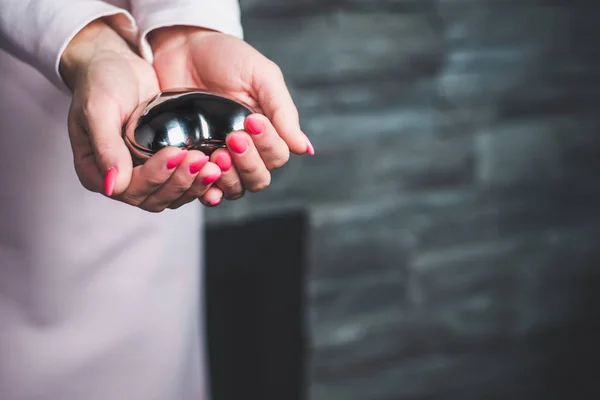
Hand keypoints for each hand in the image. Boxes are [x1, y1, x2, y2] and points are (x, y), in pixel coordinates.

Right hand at [60, 20, 223, 210]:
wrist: (119, 65)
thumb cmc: (100, 83)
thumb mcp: (98, 110)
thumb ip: (106, 147)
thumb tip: (112, 187)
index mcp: (96, 173)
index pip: (129, 189)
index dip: (155, 176)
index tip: (175, 152)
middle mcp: (122, 180)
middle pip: (154, 199)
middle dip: (180, 181)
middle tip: (200, 160)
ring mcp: (145, 175)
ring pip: (173, 195)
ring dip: (194, 184)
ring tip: (213, 166)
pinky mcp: (166, 166)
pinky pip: (185, 183)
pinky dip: (201, 179)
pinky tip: (218, 167)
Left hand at [149, 27, 313, 199]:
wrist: (182, 47)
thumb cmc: (226, 57)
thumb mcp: (261, 76)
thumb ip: (283, 111)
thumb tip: (305, 149)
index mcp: (267, 132)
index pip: (278, 156)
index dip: (268, 145)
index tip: (252, 120)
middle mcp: (247, 150)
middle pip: (259, 178)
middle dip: (249, 163)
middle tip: (233, 138)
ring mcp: (220, 157)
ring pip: (236, 188)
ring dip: (229, 178)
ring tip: (217, 155)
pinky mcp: (194, 160)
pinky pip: (205, 188)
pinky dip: (207, 190)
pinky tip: (205, 180)